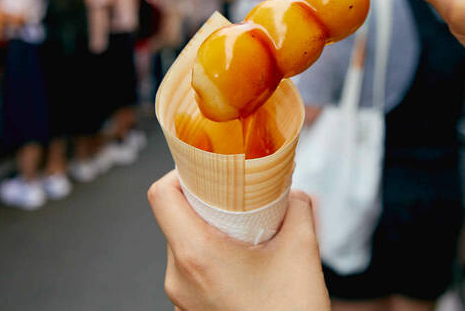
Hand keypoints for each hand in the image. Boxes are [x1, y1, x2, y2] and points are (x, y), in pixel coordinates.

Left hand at [148, 171, 329, 310]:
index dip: (179, 172)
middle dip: (204, 203)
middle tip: (235, 197)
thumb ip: (298, 208)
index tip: (206, 168)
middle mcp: (178, 277)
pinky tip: (242, 264)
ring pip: (184, 247)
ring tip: (244, 233)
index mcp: (196, 255)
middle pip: (175, 220)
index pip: (161, 196)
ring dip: (210, 233)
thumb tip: (293, 192)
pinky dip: (211, 259)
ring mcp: (181, 300)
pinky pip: (191, 273)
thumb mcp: (302, 251)